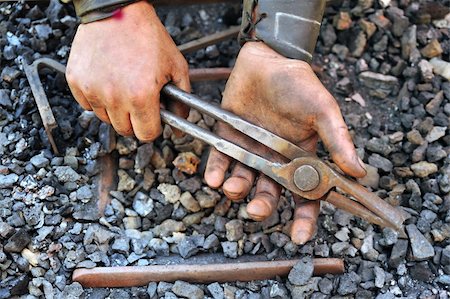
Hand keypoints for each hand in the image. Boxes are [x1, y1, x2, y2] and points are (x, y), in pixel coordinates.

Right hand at [66, 1, 189, 141]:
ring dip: (116, 110)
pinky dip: (98, 99)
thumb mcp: (176, 67)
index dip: (153, 127)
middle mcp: (115, 96)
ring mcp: (93, 90)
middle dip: (135, 120)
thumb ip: (181, 101)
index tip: (153, 118)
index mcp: (141, 95)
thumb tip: (181, 126)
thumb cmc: (148, 36)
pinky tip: (107, 80)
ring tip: (123, 86)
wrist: (118, 10)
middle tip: (139, 100)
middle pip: (125, 130)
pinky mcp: (76, 82)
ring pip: (106, 119)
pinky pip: (87, 105)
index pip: (146, 134)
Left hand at [204, 42, 365, 244]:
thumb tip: (359, 172)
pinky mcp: (228, 138)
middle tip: (257, 210)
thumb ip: (338, 139)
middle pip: (270, 194)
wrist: (268, 58)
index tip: (299, 236)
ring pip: (243, 181)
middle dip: (263, 206)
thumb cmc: (299, 83)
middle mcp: (276, 159)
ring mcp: (251, 150)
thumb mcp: (323, 110)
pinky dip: (215, 172)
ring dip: (237, 191)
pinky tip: (214, 179)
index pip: (305, 196)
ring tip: (233, 188)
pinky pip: (220, 161)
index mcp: (302, 158)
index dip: (304, 219)